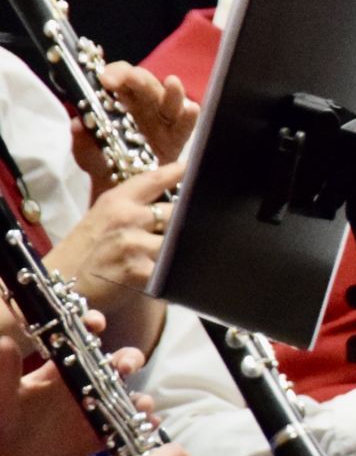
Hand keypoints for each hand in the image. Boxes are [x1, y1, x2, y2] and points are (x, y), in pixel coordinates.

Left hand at [0, 332, 149, 455]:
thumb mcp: (1, 392)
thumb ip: (4, 370)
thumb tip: (4, 342)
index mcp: (61, 367)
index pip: (83, 338)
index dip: (93, 325)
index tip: (95, 324)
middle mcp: (83, 383)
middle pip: (118, 363)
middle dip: (130, 359)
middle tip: (125, 367)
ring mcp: (94, 409)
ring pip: (127, 396)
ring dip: (140, 396)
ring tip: (141, 403)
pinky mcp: (99, 435)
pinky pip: (126, 427)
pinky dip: (142, 424)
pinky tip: (148, 425)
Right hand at [42, 164, 182, 352]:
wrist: (57, 287)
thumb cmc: (81, 254)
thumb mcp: (101, 219)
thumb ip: (133, 208)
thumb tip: (169, 203)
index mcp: (115, 201)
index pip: (154, 179)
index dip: (179, 171)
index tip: (195, 167)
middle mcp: (126, 218)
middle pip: (177, 211)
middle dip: (188, 220)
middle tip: (197, 224)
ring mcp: (133, 243)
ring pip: (178, 240)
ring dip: (181, 248)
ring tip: (181, 253)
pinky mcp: (139, 270)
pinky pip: (170, 268)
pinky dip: (174, 272)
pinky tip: (172, 274)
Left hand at [70, 62, 194, 194]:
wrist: (119, 185)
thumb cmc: (103, 160)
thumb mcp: (85, 151)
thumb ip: (81, 138)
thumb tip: (78, 124)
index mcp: (121, 99)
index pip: (121, 76)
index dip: (115, 73)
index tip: (105, 79)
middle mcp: (145, 103)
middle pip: (145, 83)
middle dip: (138, 78)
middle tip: (129, 79)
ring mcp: (164, 119)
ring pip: (170, 99)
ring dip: (173, 91)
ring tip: (172, 83)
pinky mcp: (178, 136)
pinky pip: (185, 124)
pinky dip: (189, 116)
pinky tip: (190, 109)